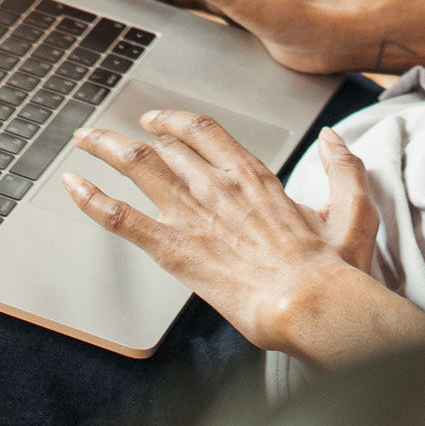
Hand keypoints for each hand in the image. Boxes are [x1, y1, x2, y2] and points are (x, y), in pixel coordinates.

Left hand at [63, 111, 424, 364]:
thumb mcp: (353, 212)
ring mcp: (192, 214)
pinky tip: (72, 185)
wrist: (309, 304)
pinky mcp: (174, 248)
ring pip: (137, 165)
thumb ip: (344, 170)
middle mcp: (217, 186)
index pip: (203, 131)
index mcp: (253, 176)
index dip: (174, 121)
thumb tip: (335, 140)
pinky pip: (121, 216)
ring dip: (104, 148)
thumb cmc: (331, 269)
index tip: (157, 121)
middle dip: (130, 134)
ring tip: (83, 140)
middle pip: (163, 145)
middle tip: (108, 134)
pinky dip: (92, 198)